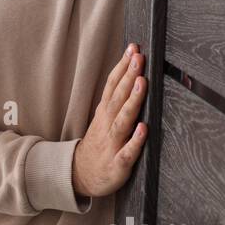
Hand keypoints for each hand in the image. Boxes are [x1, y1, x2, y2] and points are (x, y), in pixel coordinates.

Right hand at [72, 43, 147, 198]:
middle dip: (128, 76)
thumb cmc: (98, 144)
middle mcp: (107, 125)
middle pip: (118, 97)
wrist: (80, 176)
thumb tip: (133, 75)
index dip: (122, 67)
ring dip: (132, 102)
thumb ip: (117, 99)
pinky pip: (127, 152)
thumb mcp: (102, 119)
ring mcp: (112, 144)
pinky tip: (144, 129)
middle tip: (138, 57)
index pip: (113, 85)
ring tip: (141, 83)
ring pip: (122, 120)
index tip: (133, 48)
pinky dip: (135, 141)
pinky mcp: (118, 164)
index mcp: (105, 113)